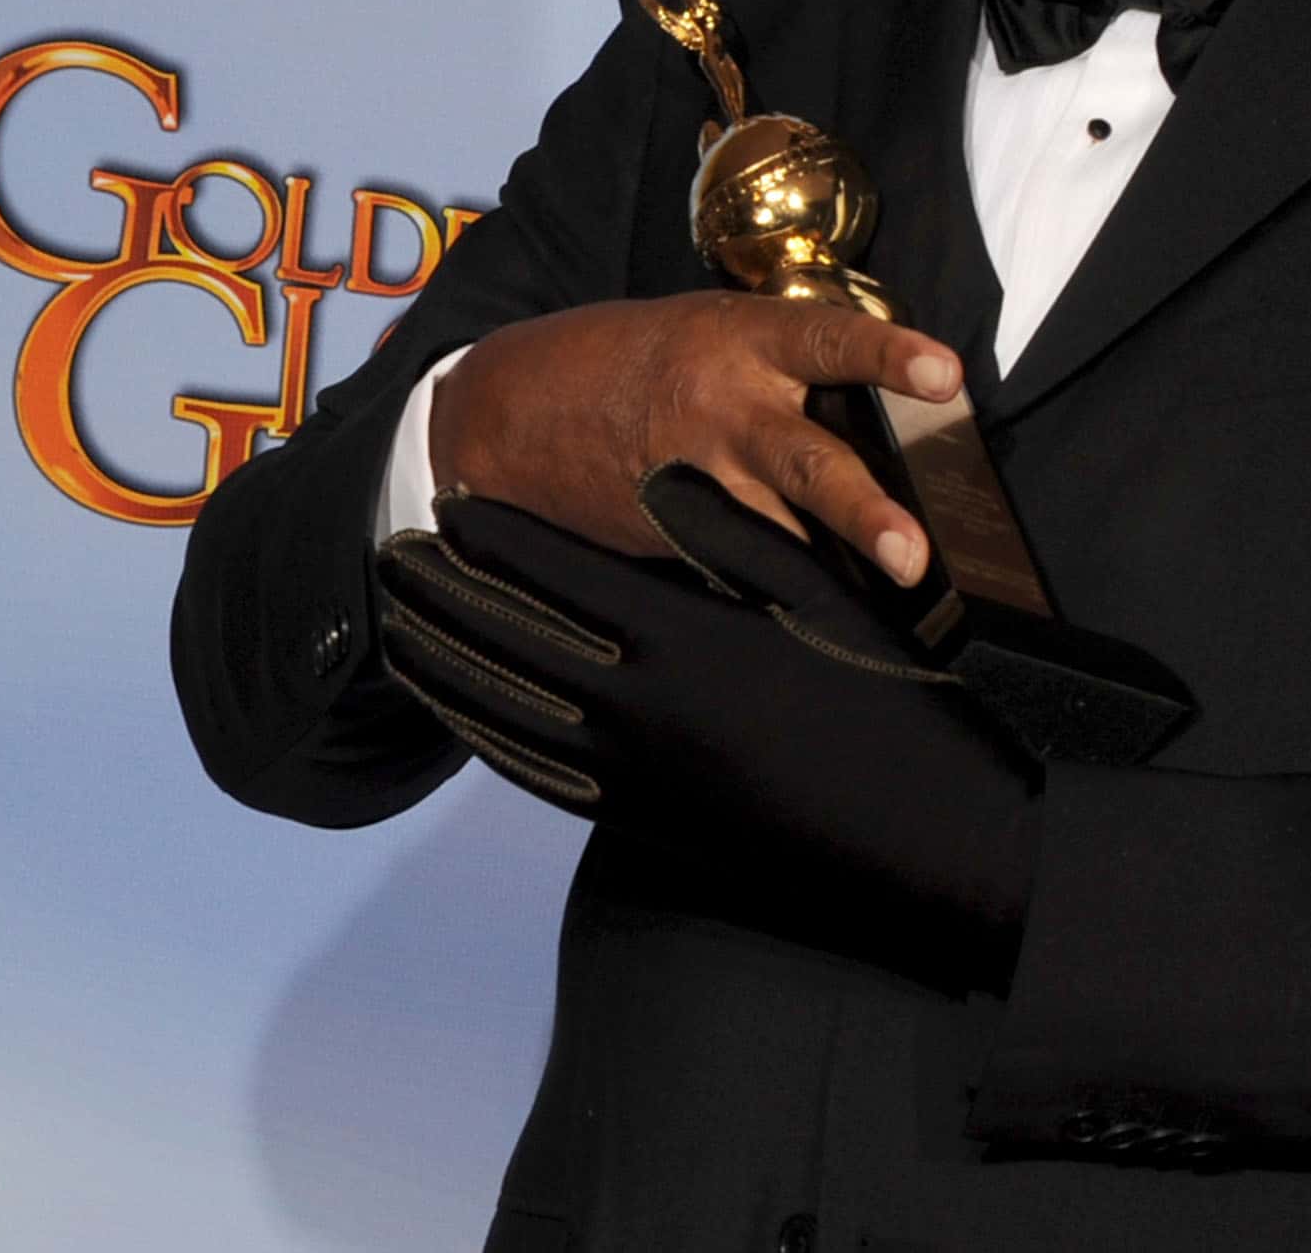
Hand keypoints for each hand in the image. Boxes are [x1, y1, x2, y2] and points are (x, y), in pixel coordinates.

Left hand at [373, 467, 1041, 978]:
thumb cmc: (886, 695)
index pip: (553, 574)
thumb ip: (729, 533)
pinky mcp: (639, 819)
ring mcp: (631, 771)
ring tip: (401, 624)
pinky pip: (533, 772)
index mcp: (679, 635)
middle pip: (506, 638)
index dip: (492, 538)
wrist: (916, 832)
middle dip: (441, 594)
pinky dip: (483, 736)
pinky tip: (460, 711)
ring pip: (501, 709)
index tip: (447, 504)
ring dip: (441, 662)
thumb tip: (655, 478)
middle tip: (393, 557)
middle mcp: (637, 705)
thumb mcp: (821, 593)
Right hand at [428, 291, 960, 582]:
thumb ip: (787, 364)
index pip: (829, 341)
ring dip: (837, 573)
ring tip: (896, 610)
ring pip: (780, 535)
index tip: (948, 375)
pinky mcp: (674, 539)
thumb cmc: (638, 358)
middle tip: (915, 556)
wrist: (511, 412)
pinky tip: (833, 621)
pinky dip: (787, 589)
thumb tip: (886, 413)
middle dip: (864, 513)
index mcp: (741, 341)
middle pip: (806, 464)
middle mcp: (724, 411)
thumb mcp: (711, 329)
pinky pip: (744, 566)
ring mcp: (698, 482)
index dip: (890, 354)